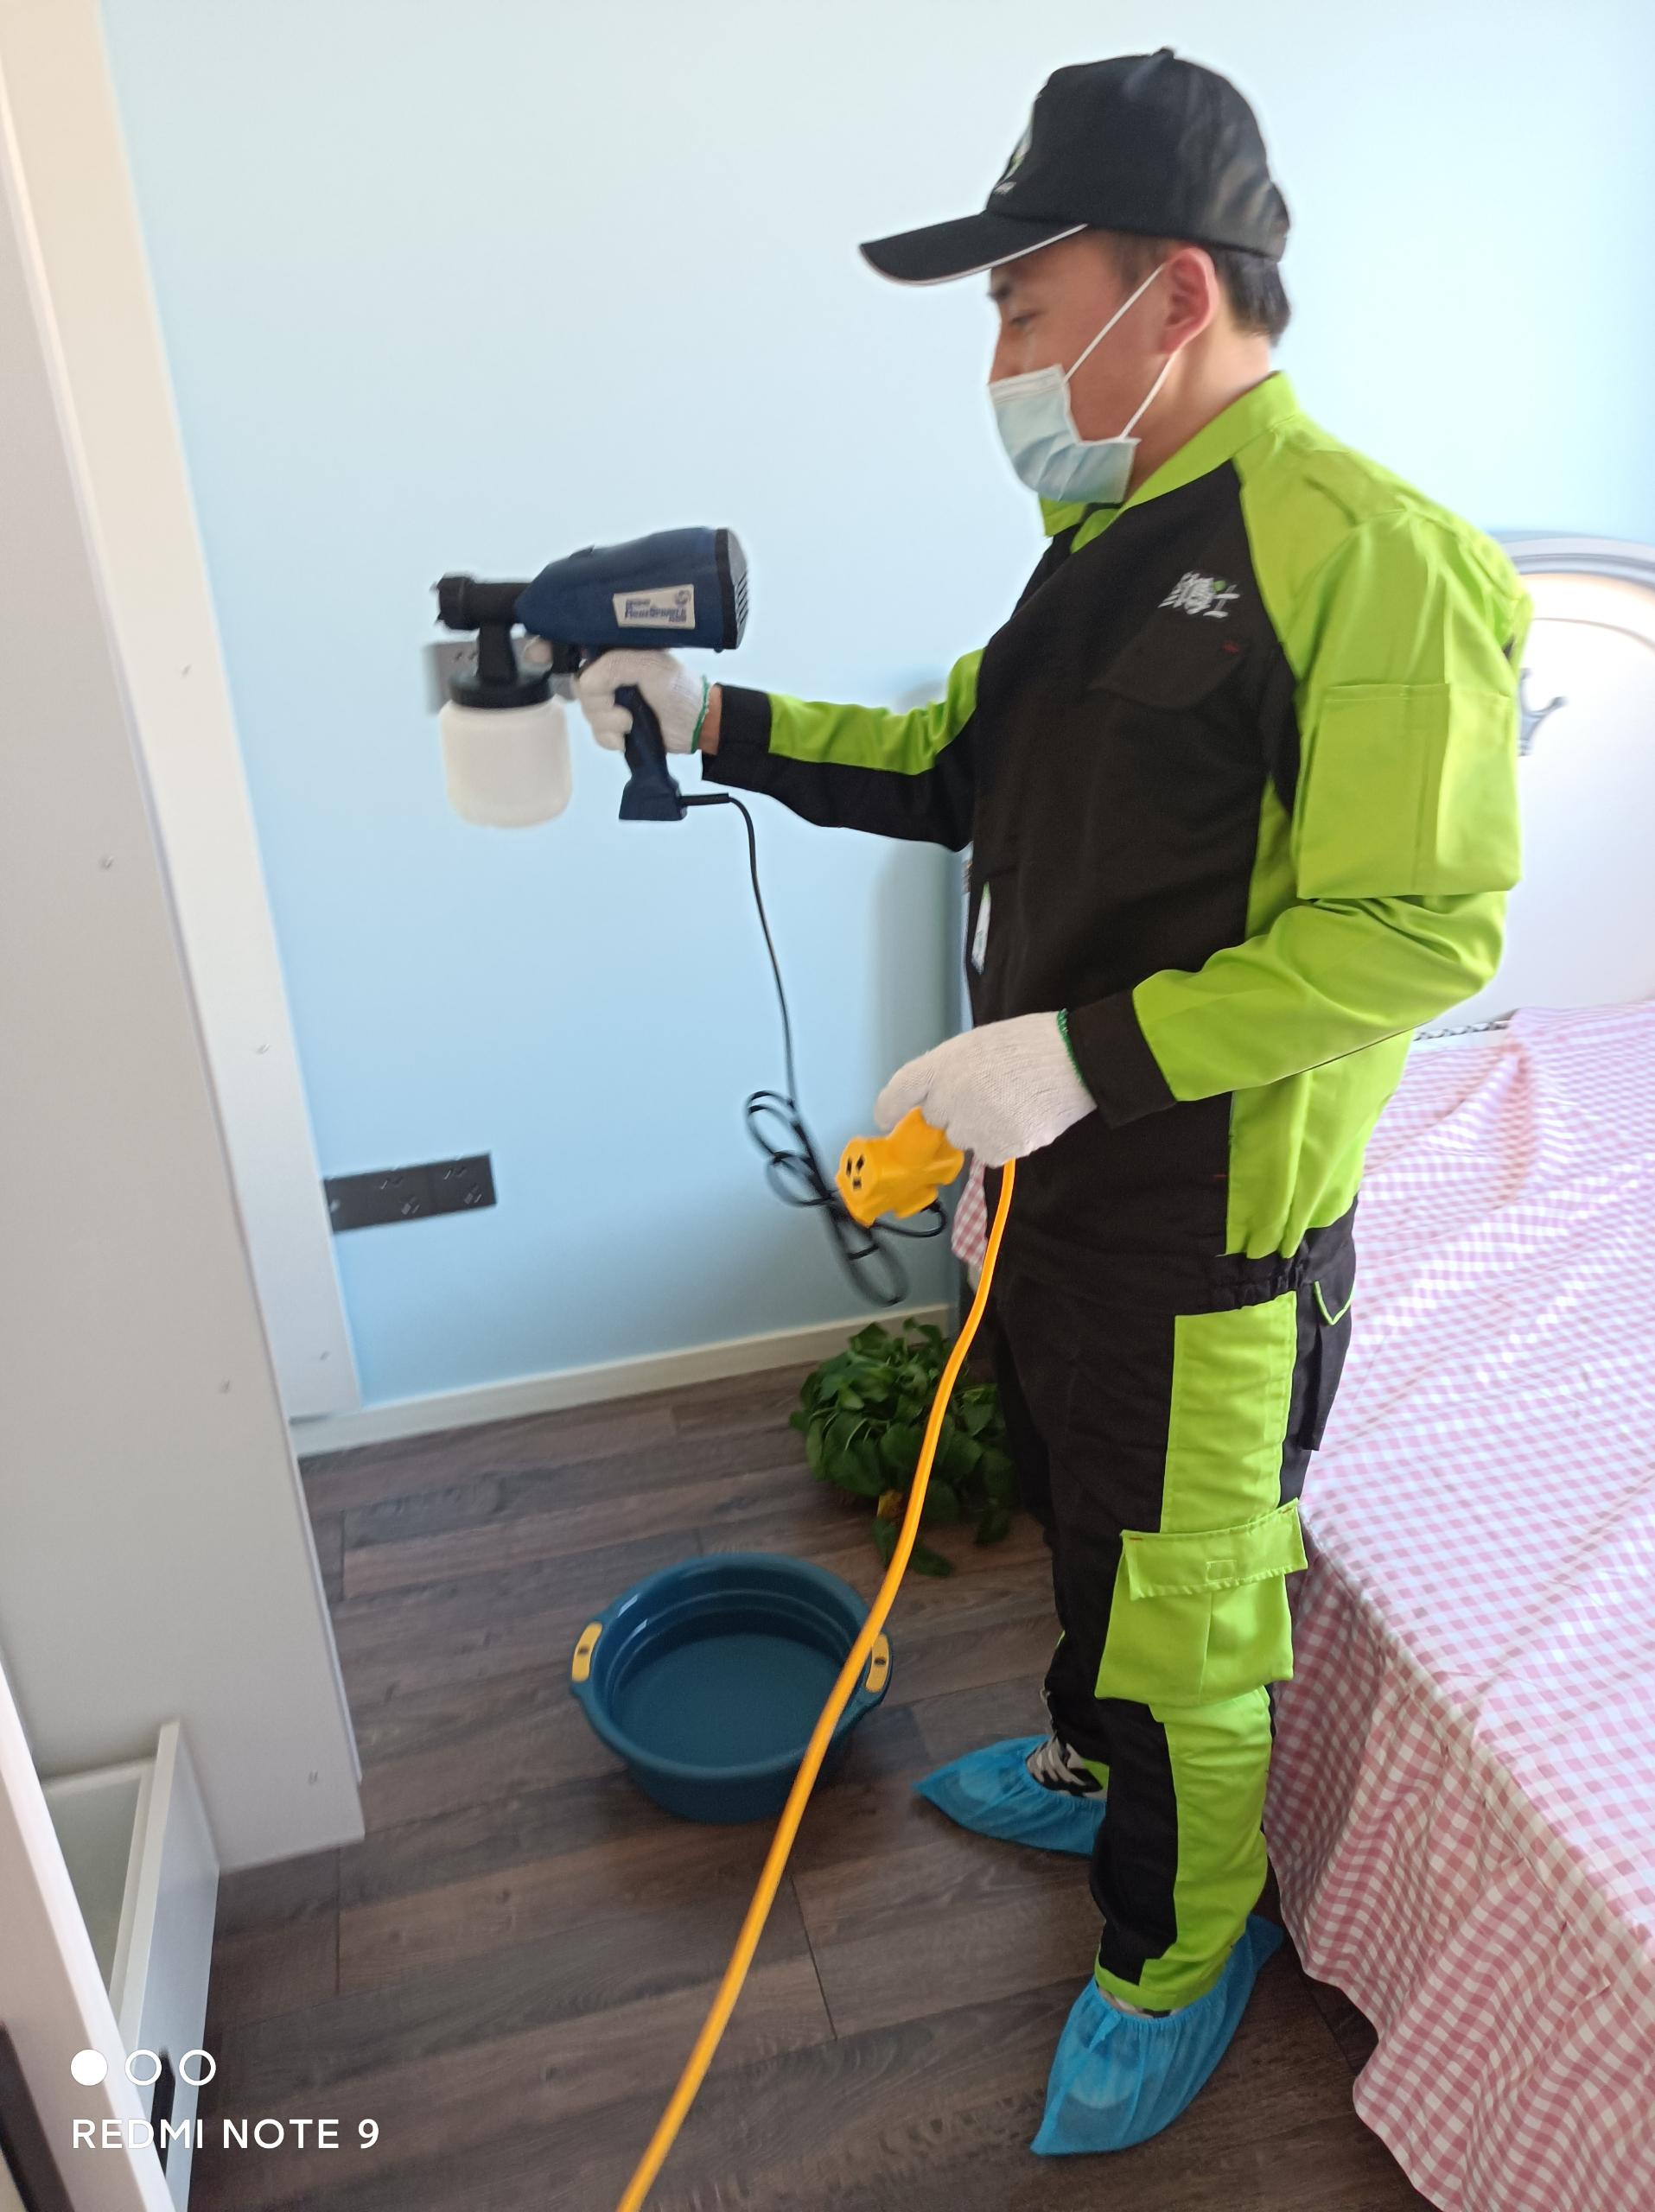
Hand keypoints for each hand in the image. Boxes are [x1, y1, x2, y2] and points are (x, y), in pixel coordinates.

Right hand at [573, 649, 709, 754]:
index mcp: (618, 658)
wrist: (697, 725)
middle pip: (583, 692)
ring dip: (609, 724)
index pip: (585, 665)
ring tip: (631, 724)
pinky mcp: (616, 729)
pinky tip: (625, 739)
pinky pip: (597, 735)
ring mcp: (612, 705)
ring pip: (589, 715)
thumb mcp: (650, 666)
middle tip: (625, 711)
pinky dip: (609, 740)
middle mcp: (611, 679)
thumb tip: (587, 684)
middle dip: (602, 706)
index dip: (592, 680)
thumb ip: (615, 665)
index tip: (609, 690)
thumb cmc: (679, 689)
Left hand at [875, 1013, 1093, 1166]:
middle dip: (954, 1114)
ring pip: (966, 1139)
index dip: (891, 1107)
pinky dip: (1004, 1142)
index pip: (901, 1091)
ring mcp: (973, 1126)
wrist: (1076, 1060)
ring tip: (1013, 1104)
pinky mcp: (998, 1148)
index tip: (887, 1118)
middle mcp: (950, 1098)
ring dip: (981, 1130)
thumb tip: (938, 1100)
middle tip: (988, 1095)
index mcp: (942, 1064)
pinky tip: (1024, 1119)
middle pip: (937, 1121)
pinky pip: (990, 1154)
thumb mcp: (978, 1044)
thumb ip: (951, 1072)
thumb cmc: (1030, 1044)